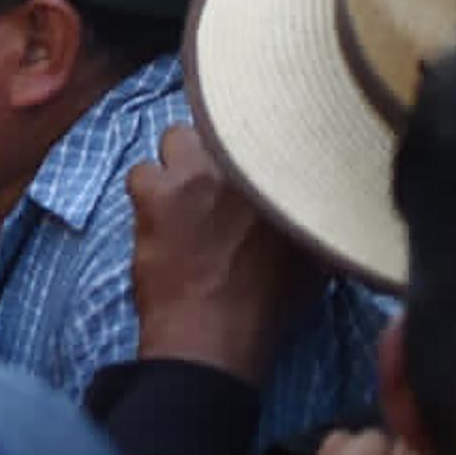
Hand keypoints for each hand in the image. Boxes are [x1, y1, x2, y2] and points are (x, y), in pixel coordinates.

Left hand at [125, 124, 316, 382]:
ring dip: (178, 163)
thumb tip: (314, 199)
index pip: (268, 125)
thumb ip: (311, 214)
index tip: (248, 155)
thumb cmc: (268, 304)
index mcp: (284, 172)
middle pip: (219, 122)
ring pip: (176, 137)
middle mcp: (241, 161)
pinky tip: (156, 214)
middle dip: (215, 145)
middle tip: (215, 177)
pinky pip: (141, 171)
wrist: (214, 333)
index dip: (252, 138)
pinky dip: (147, 191)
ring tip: (182, 195)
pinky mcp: (154, 193)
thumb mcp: (314, 256)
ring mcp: (195, 173)